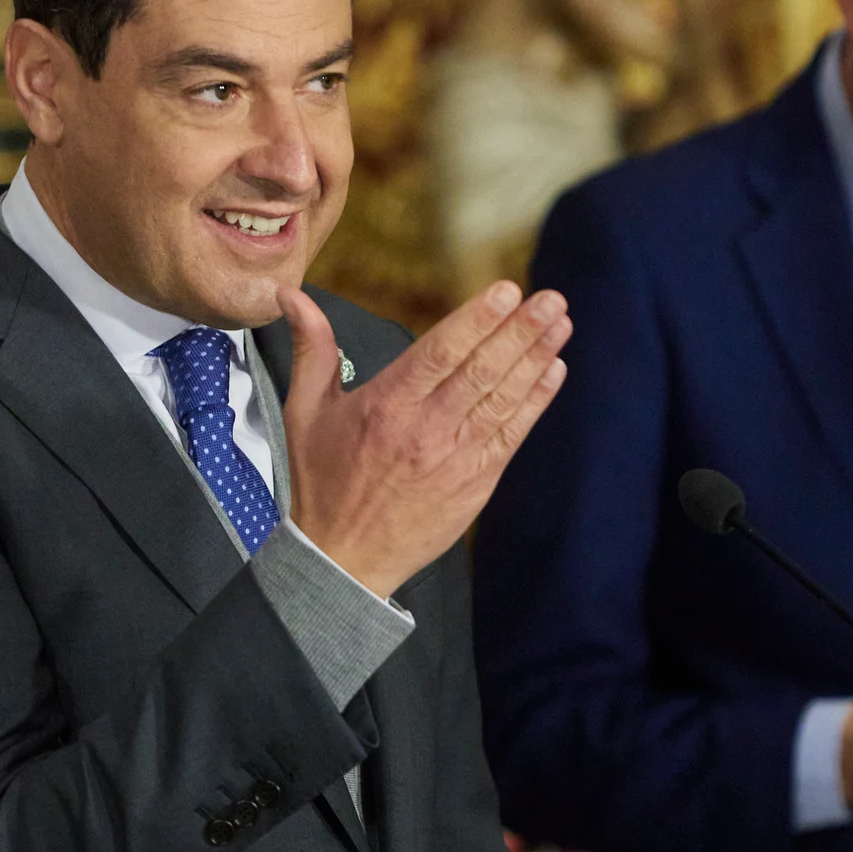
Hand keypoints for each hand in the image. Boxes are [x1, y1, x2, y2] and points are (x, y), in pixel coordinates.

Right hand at [276, 281, 569, 597]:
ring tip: (561, 322)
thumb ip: (312, 348)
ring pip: (503, 399)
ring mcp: (456, 457)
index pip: (440, 353)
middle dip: (520, 331)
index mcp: (386, 405)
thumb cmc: (321, 480)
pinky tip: (555, 370)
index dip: (476, 321)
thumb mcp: (305, 411)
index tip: (507, 291)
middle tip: (552, 298)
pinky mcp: (476, 481)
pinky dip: (535, 402)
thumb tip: (291, 294)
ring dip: (536, 359)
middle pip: (481, 371)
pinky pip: (512, 434)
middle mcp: (425, 429)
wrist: (343, 560)